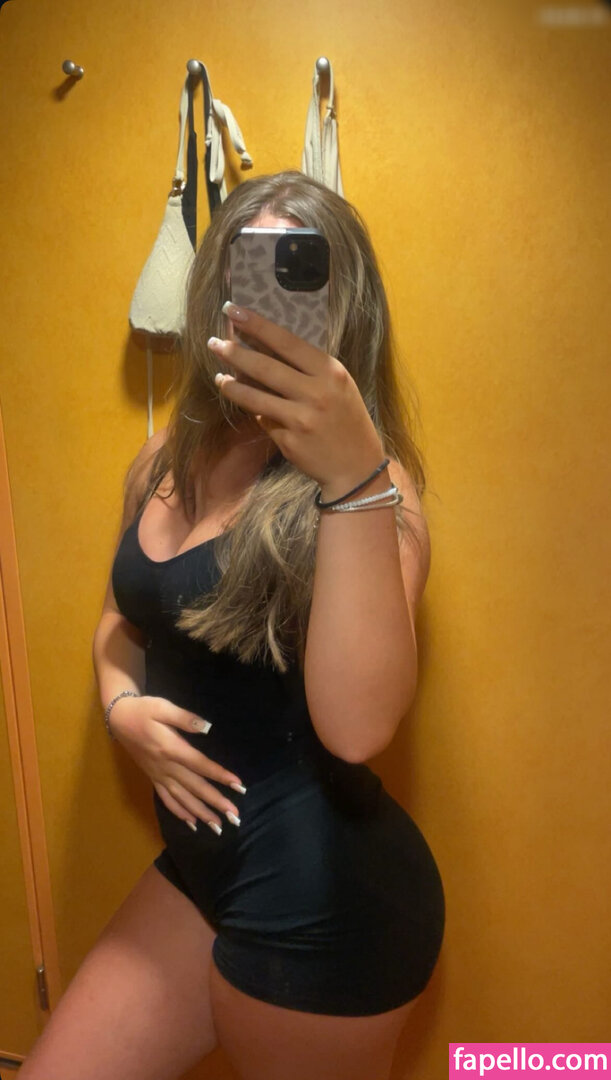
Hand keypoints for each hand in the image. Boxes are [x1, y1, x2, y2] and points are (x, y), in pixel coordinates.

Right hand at [109, 695, 244, 834]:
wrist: (119, 719)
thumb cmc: (144, 711)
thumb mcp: (163, 707)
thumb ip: (184, 718)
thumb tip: (207, 727)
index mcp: (171, 748)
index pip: (200, 765)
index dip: (219, 775)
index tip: (239, 785)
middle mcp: (166, 766)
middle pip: (194, 787)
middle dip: (215, 802)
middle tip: (235, 815)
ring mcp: (159, 775)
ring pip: (181, 798)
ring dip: (200, 813)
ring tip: (218, 825)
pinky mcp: (153, 778)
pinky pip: (166, 799)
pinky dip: (179, 812)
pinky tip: (192, 823)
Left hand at [208, 302, 385, 500]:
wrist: (357, 466)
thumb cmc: (346, 419)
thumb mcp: (337, 385)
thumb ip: (306, 369)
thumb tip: (263, 349)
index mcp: (329, 372)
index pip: (286, 341)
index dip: (257, 325)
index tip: (232, 310)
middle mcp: (316, 393)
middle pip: (265, 367)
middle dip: (235, 353)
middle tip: (213, 342)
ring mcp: (301, 419)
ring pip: (255, 397)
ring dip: (231, 385)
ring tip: (219, 376)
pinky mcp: (289, 441)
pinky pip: (262, 420)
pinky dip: (250, 409)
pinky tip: (241, 400)